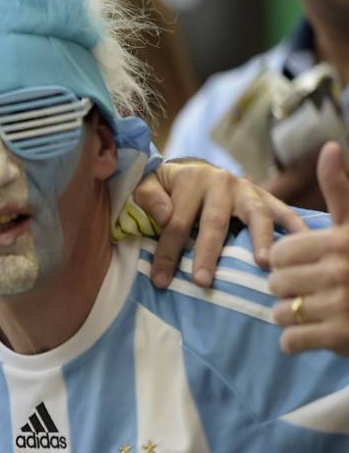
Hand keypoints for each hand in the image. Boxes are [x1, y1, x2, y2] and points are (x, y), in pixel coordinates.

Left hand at [135, 159, 306, 287]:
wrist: (195, 171)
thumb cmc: (168, 188)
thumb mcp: (149, 185)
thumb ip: (149, 197)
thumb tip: (163, 215)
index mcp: (191, 180)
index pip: (176, 222)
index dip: (167, 252)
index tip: (161, 280)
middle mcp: (222, 182)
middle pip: (214, 222)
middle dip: (207, 253)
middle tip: (203, 281)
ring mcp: (248, 190)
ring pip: (255, 215)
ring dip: (260, 240)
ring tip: (262, 264)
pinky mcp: (266, 197)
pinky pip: (285, 212)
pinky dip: (296, 228)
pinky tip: (304, 245)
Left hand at [269, 142, 348, 353]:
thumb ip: (339, 190)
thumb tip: (329, 147)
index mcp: (340, 242)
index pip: (276, 255)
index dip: (284, 263)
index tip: (306, 265)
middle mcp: (342, 272)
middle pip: (275, 284)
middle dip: (287, 289)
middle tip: (312, 290)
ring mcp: (342, 306)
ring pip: (280, 313)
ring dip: (292, 315)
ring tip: (317, 309)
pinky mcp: (340, 337)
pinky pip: (290, 340)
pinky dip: (296, 340)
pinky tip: (316, 330)